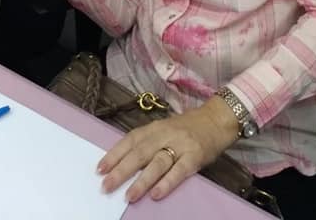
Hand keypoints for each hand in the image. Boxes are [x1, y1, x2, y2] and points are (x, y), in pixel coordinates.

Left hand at [97, 97, 237, 202]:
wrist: (215, 119)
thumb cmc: (186, 128)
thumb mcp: (164, 129)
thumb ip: (148, 142)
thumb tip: (124, 162)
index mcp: (154, 128)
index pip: (130, 140)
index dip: (114, 154)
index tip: (99, 169)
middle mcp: (164, 134)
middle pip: (139, 152)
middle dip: (121, 170)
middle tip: (106, 186)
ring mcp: (180, 144)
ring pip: (157, 162)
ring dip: (142, 180)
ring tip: (129, 196)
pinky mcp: (195, 156)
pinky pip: (179, 170)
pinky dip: (167, 183)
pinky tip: (156, 194)